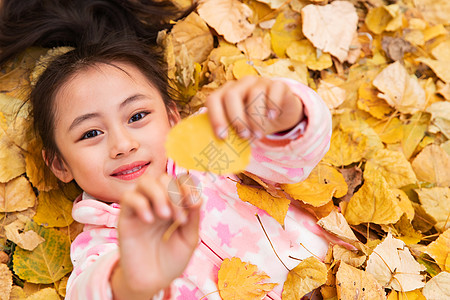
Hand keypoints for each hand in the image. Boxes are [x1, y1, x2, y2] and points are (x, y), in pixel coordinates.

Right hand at [112, 173, 200, 298]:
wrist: (152, 282)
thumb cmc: (171, 260)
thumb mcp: (189, 239)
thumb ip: (193, 218)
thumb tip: (197, 197)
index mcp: (174, 205)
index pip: (179, 181)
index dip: (187, 185)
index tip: (193, 202)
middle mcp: (157, 202)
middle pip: (163, 177)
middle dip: (174, 194)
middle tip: (178, 218)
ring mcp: (141, 208)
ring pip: (145, 181)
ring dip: (159, 194)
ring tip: (165, 216)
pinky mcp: (125, 217)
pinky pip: (128, 198)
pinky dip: (140, 204)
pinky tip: (149, 220)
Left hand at [205, 76, 303, 139]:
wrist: (280, 113)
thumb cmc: (254, 121)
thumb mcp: (241, 127)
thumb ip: (230, 132)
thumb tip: (219, 151)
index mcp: (226, 93)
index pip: (213, 99)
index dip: (216, 117)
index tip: (223, 136)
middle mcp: (241, 84)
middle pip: (232, 95)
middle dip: (236, 118)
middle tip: (243, 136)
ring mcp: (260, 81)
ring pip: (254, 93)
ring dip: (255, 117)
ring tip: (258, 134)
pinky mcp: (278, 84)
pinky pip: (274, 90)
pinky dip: (273, 105)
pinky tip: (272, 117)